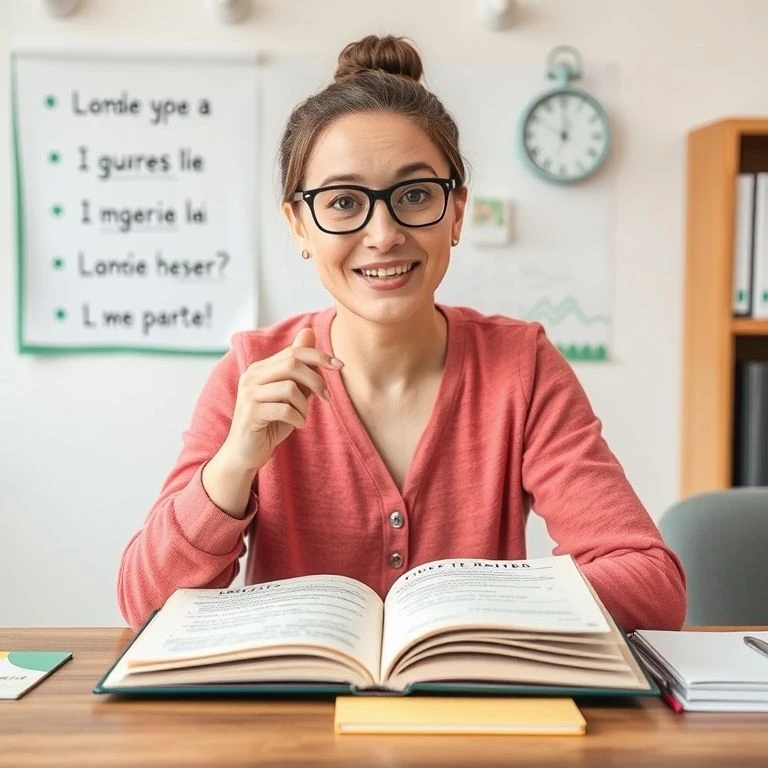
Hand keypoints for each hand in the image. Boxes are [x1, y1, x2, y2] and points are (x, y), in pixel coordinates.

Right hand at [220, 327, 341, 471]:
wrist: (246, 453)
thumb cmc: (271, 422)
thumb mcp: (290, 394)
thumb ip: (299, 368)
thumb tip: (309, 332)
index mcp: (261, 369)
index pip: (294, 352)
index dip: (320, 356)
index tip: (339, 366)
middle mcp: (251, 377)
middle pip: (292, 364)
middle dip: (316, 380)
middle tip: (326, 397)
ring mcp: (249, 394)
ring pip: (290, 388)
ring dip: (305, 405)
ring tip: (302, 416)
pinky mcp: (250, 413)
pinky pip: (285, 410)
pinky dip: (298, 419)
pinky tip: (296, 425)